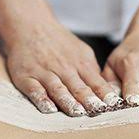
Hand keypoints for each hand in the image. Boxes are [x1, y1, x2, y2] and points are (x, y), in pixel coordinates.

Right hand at [5, 22, 120, 115]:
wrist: (31, 25)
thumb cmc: (58, 42)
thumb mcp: (81, 51)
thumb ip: (91, 71)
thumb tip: (105, 91)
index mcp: (80, 63)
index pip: (96, 82)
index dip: (104, 94)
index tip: (113, 105)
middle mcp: (64, 69)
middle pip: (79, 88)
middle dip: (89, 100)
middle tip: (98, 111)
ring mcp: (44, 73)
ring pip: (58, 90)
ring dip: (68, 102)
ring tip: (78, 112)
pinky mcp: (26, 77)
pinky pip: (35, 91)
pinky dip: (42, 100)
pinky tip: (49, 109)